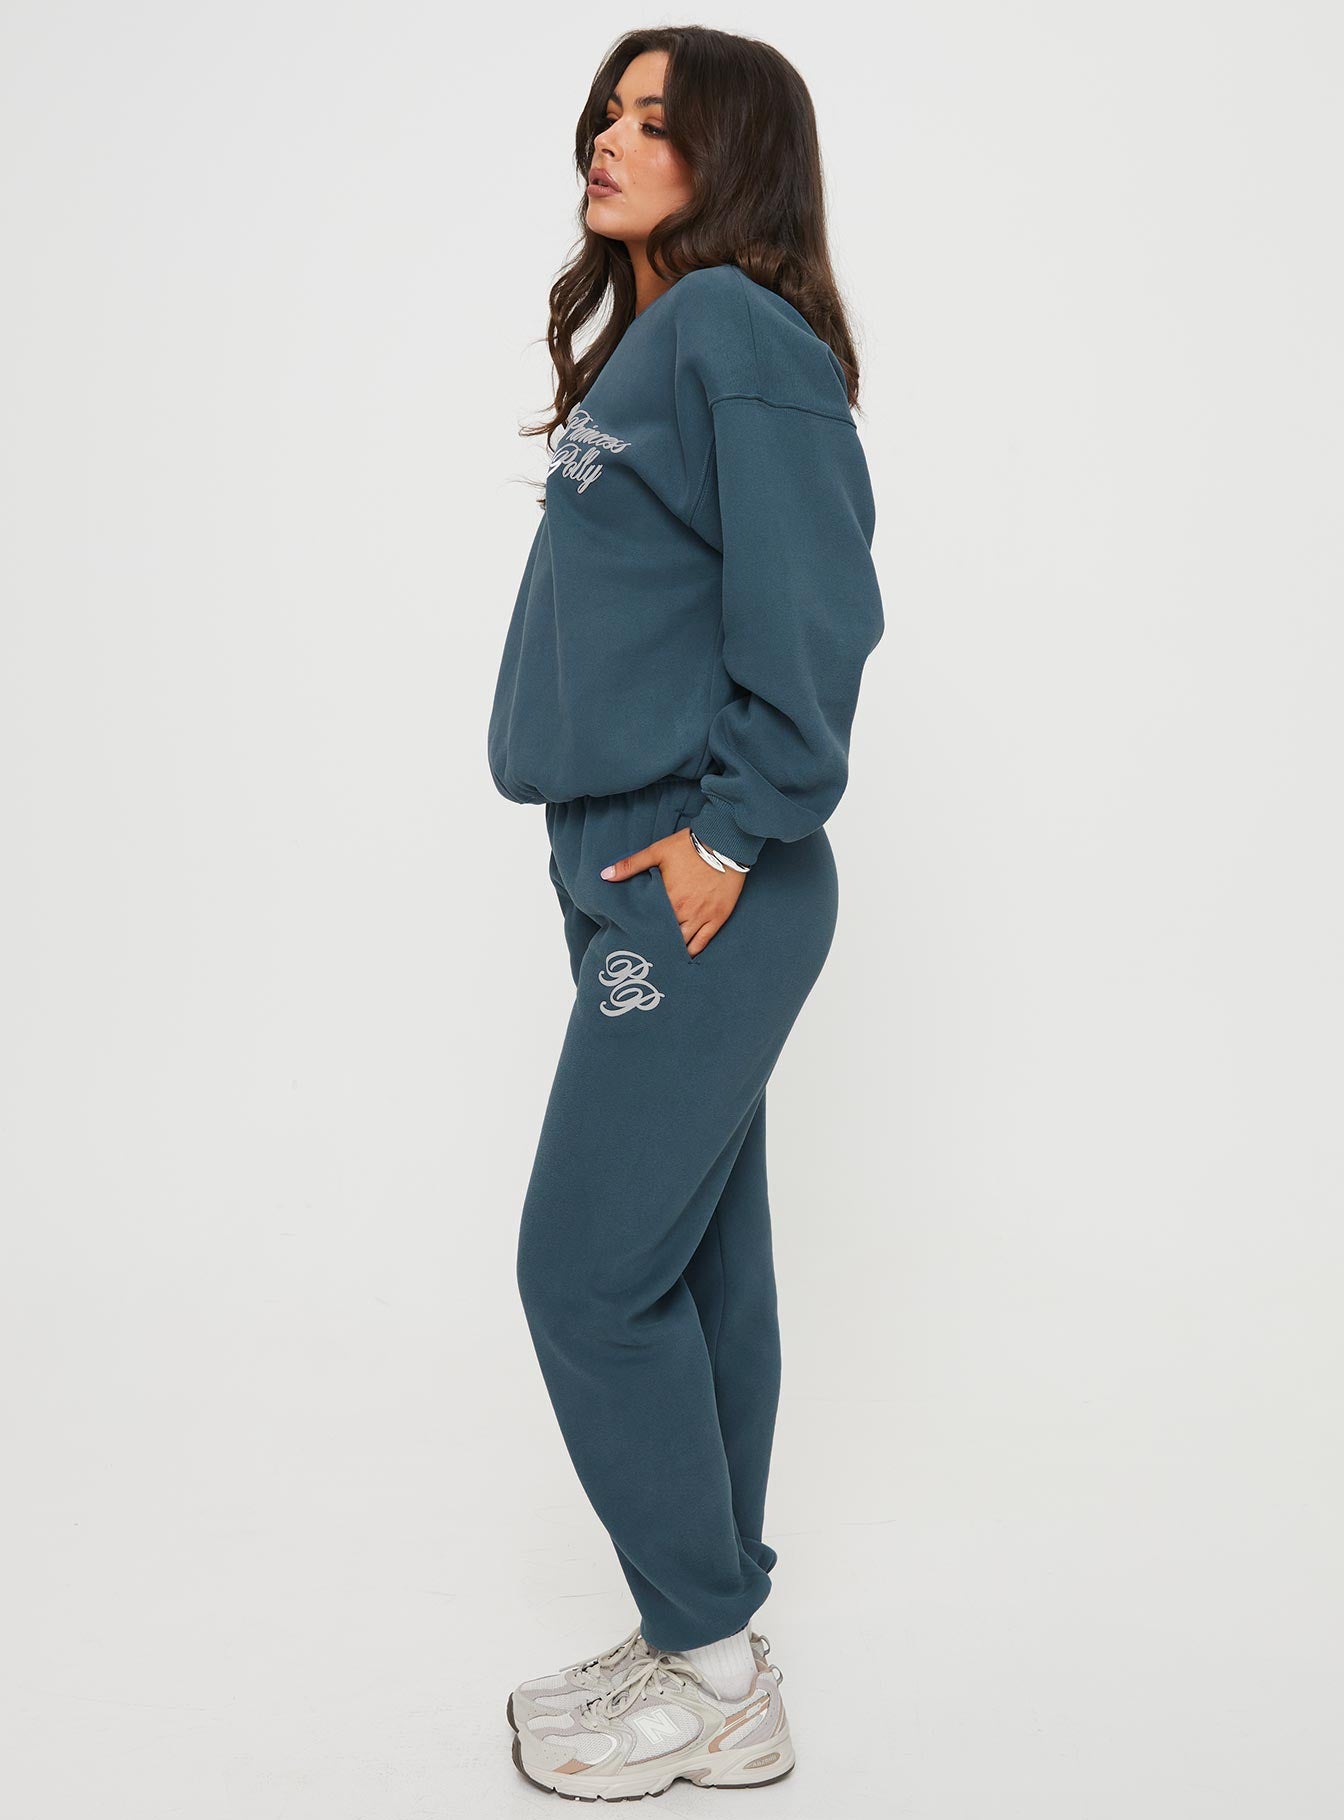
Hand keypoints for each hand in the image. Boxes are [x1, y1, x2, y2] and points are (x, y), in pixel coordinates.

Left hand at [600, 827, 744, 957]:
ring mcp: (702, 917)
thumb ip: (631, 865)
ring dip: (673, 950)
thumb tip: (605, 875)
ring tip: (662, 956)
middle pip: (666, 936)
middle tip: (646, 951)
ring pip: (684, 943)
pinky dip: (693, 952)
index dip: (641, 930)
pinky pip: (704, 942)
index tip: (632, 937)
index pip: (649, 921)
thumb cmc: (689, 846)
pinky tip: (685, 957)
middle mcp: (684, 911)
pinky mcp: (718, 917)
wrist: (725, 843)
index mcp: (667, 897)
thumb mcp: (657, 851)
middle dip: (656, 943)